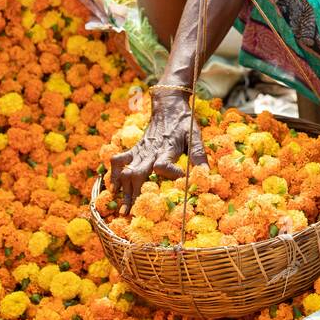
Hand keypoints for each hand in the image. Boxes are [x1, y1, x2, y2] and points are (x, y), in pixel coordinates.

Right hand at [108, 88, 207, 213]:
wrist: (168, 105)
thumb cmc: (184, 122)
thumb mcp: (195, 135)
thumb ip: (199, 155)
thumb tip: (206, 175)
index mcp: (167, 148)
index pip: (163, 166)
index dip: (169, 176)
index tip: (179, 185)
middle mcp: (150, 151)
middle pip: (137, 175)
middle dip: (133, 195)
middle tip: (132, 213)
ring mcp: (140, 151)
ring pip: (125, 171)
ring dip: (123, 190)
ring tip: (123, 208)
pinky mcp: (134, 149)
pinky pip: (118, 161)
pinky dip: (113, 175)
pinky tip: (113, 188)